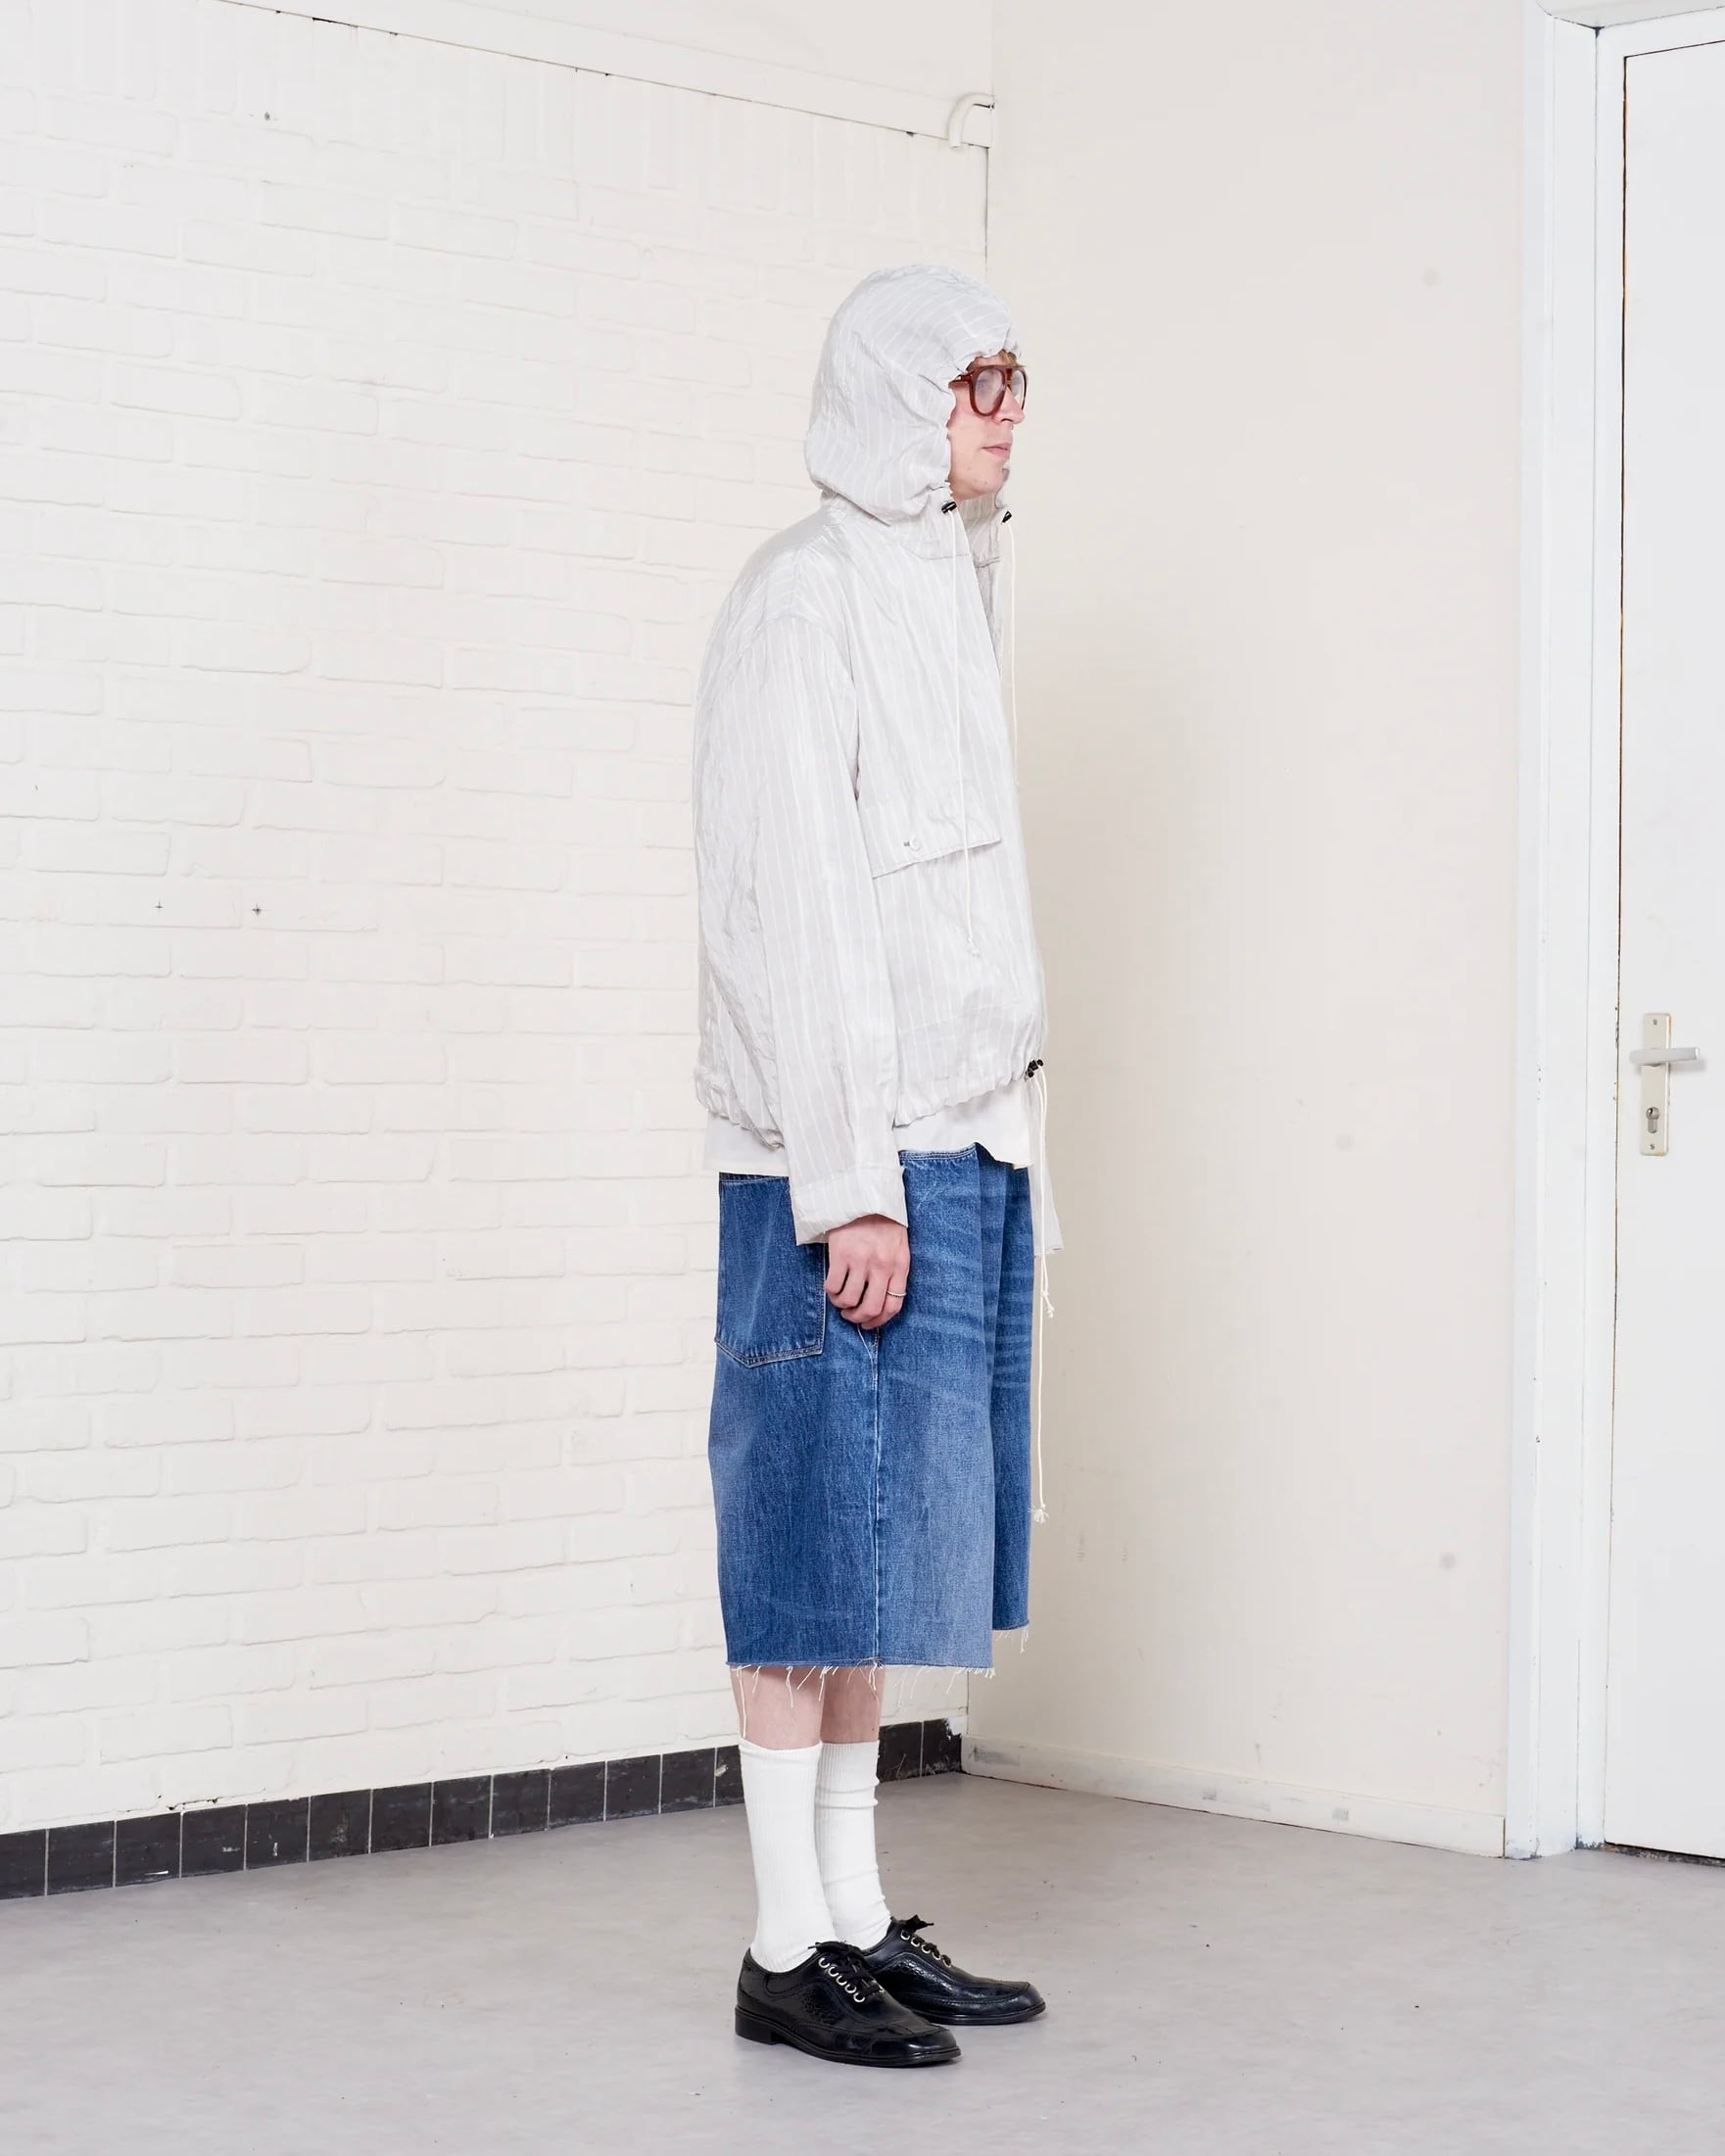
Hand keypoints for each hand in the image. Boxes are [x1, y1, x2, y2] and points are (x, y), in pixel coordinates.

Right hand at [824, 1214, 909, 1330]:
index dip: (879, 1321)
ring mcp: (861, 1260)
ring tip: (839, 1300)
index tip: (869, 1323)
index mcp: (900, 1265)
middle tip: (851, 1315)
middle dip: (859, 1318)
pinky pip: (833, 1286)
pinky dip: (830, 1292)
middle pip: (871, 1308)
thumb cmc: (883, 1222)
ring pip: (849, 1300)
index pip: (893, 1305)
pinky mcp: (841, 1254)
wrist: (864, 1195)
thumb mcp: (899, 1246)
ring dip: (842, 1306)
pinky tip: (832, 1286)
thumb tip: (883, 1300)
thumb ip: (895, 1271)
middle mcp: (882, 1265)